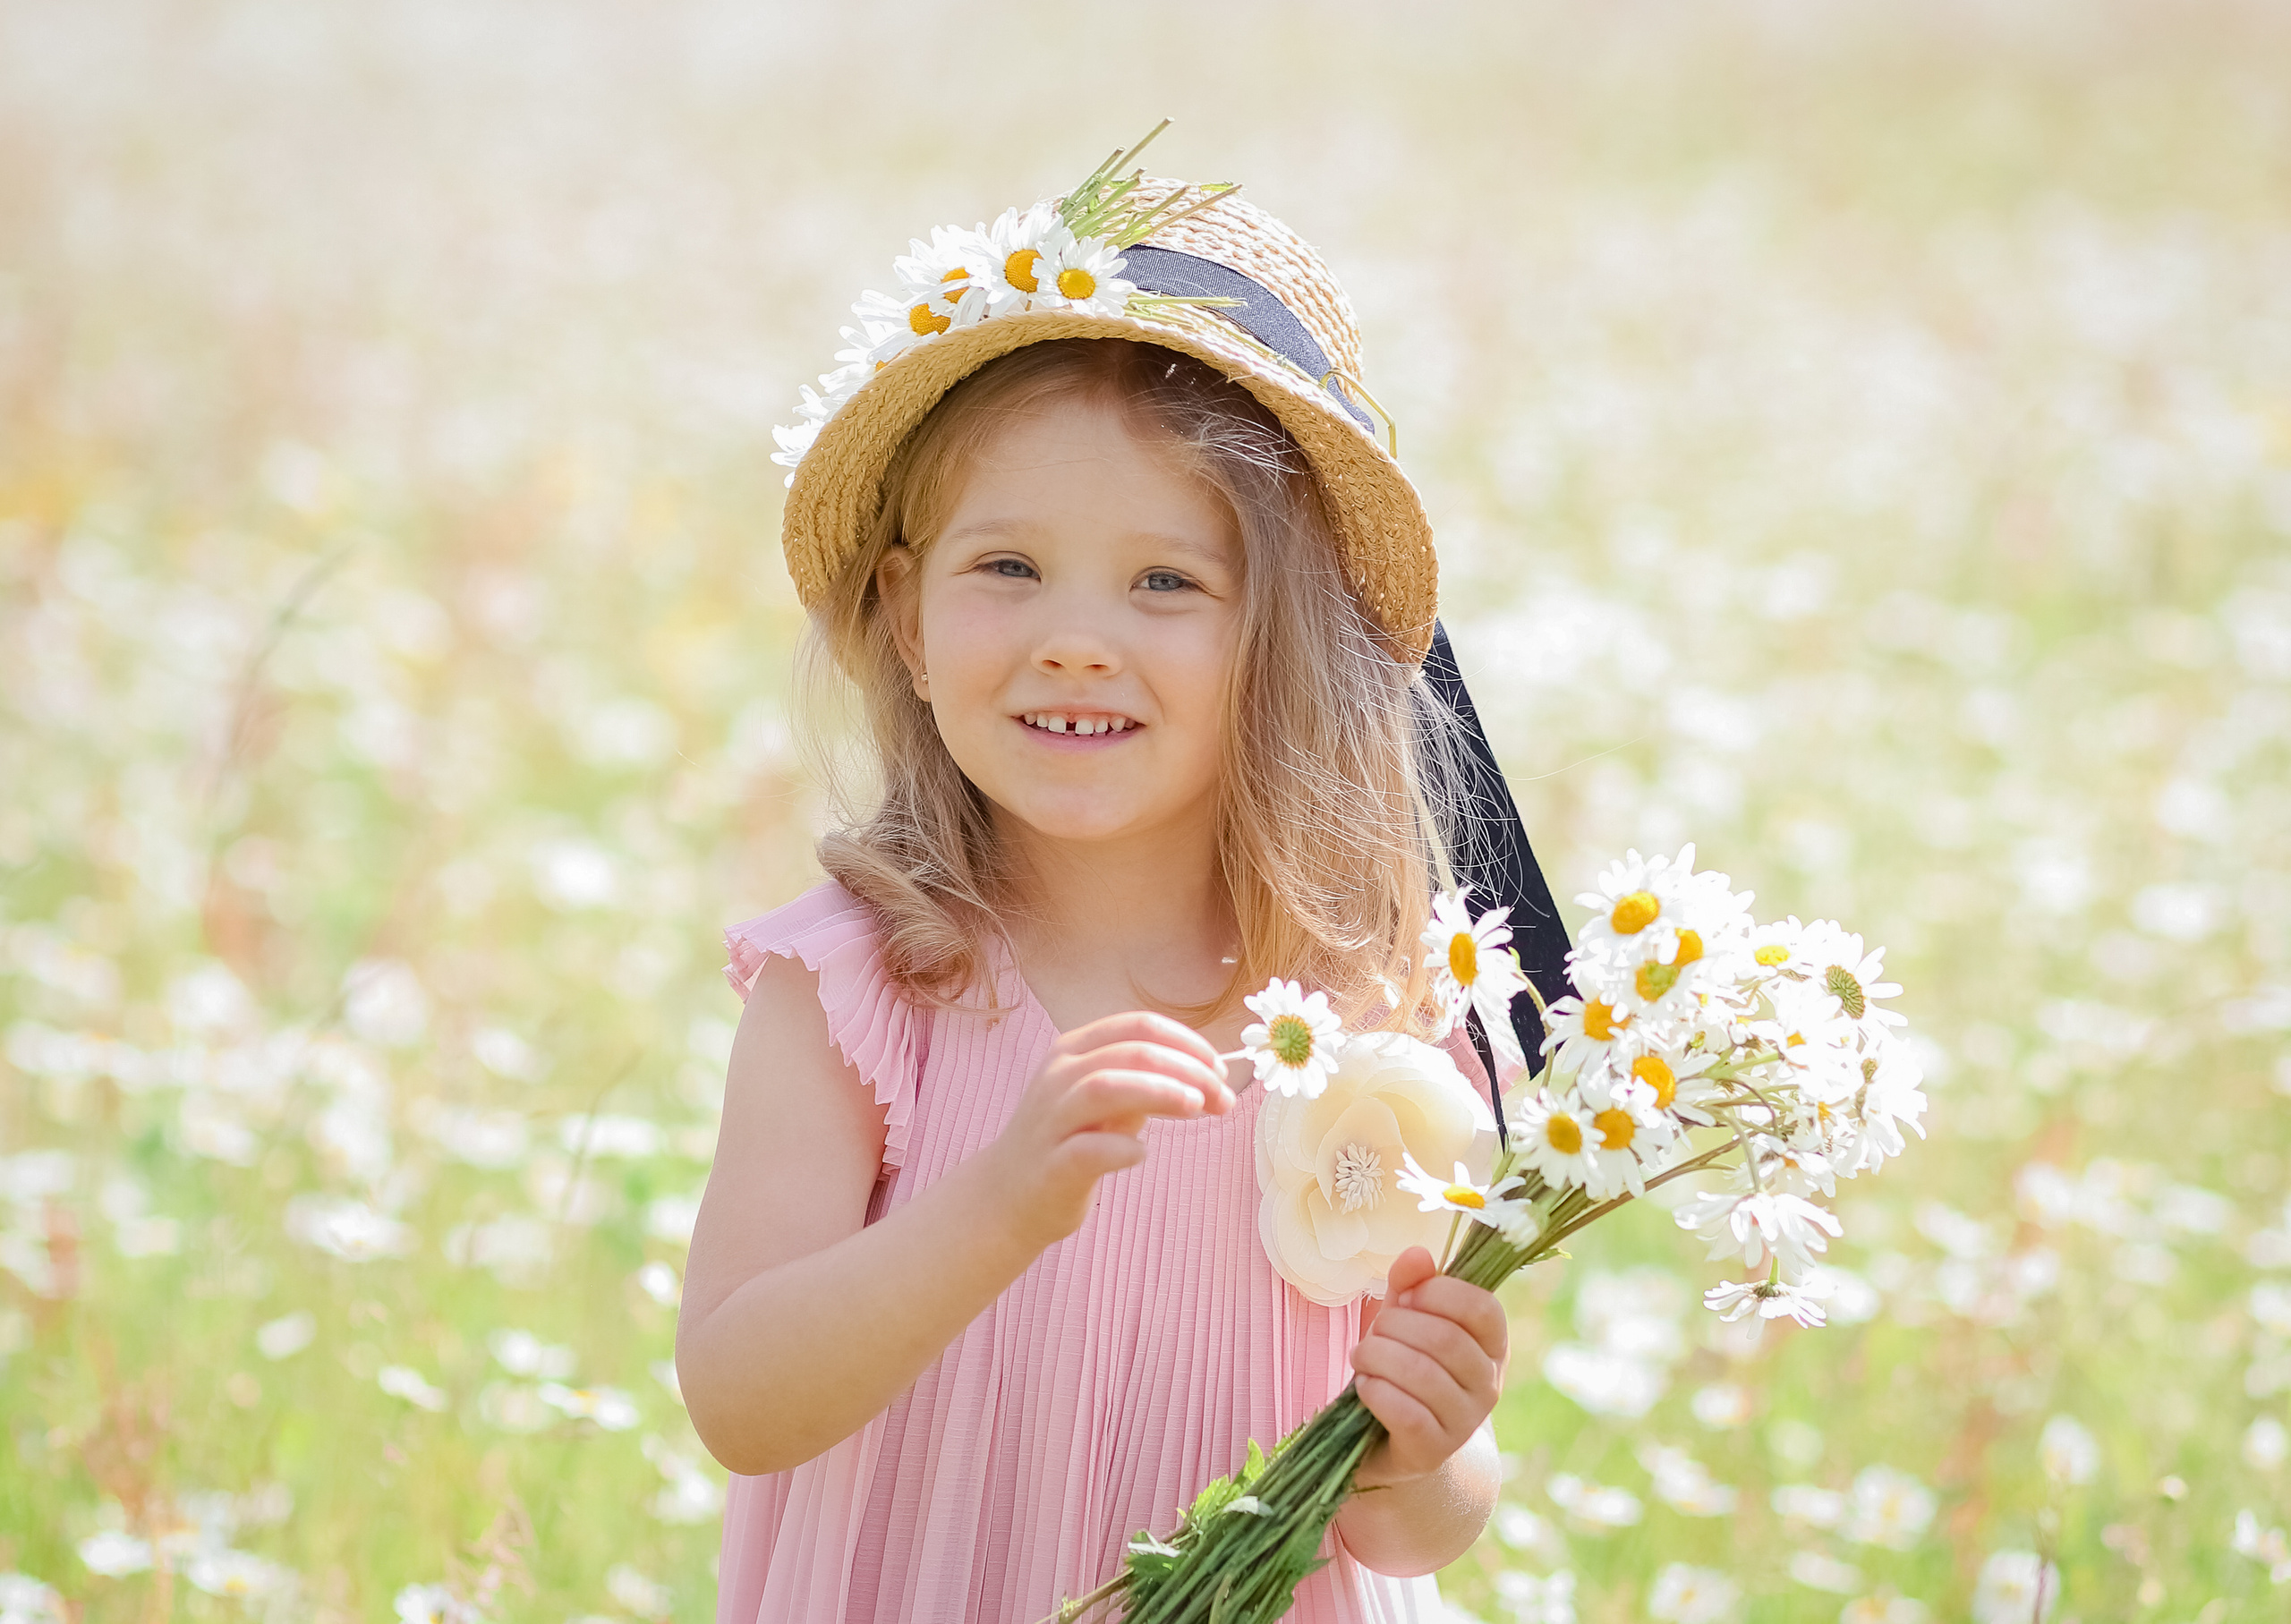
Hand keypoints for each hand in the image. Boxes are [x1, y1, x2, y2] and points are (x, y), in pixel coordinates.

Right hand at [979, 1011, 1234, 1250]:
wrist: (1006, 1197)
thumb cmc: (1068, 1142)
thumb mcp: (1106, 1101)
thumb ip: (1146, 1083)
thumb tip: (1209, 1077)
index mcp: (1074, 1050)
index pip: (1138, 1025)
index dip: (1187, 1042)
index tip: (1220, 1069)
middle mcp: (1059, 1076)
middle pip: (1130, 1052)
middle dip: (1187, 1070)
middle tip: (1222, 1097)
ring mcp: (1051, 1120)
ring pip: (1105, 1087)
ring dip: (1158, 1091)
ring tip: (1195, 1108)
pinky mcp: (1051, 1166)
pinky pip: (1087, 1149)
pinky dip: (1122, 1148)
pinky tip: (1141, 1155)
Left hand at [1349, 1246, 1507, 1489]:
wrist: (1396, 1440)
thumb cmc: (1404, 1366)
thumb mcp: (1407, 1318)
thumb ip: (1411, 1285)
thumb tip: (1417, 1254)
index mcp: (1492, 1345)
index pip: (1483, 1308)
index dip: (1439, 1293)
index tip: (1407, 1298)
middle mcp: (1488, 1385)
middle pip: (1445, 1339)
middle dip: (1395, 1326)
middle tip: (1374, 1333)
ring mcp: (1465, 1422)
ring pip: (1422, 1374)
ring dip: (1377, 1357)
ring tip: (1362, 1357)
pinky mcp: (1433, 1451)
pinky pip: (1405, 1412)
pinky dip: (1375, 1391)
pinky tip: (1365, 1386)